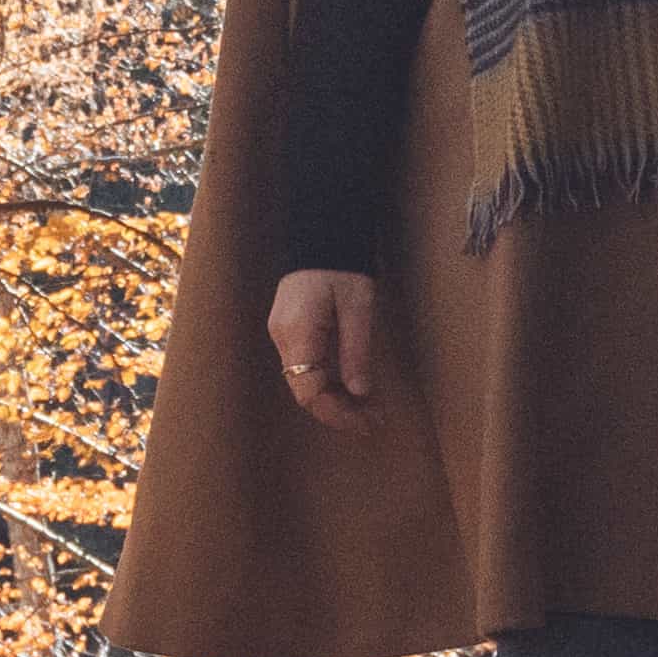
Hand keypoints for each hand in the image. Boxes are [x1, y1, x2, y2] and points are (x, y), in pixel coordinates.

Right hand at [267, 266, 392, 426]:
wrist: (322, 233)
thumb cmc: (342, 267)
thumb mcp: (358, 308)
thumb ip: (356, 351)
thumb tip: (360, 392)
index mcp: (297, 333)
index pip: (308, 391)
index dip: (335, 413)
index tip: (365, 423)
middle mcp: (283, 338)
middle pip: (305, 390)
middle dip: (339, 410)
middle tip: (374, 420)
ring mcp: (284, 333)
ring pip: (306, 380)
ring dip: (336, 397)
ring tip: (370, 407)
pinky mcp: (292, 329)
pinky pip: (308, 365)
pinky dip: (330, 380)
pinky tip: (352, 385)